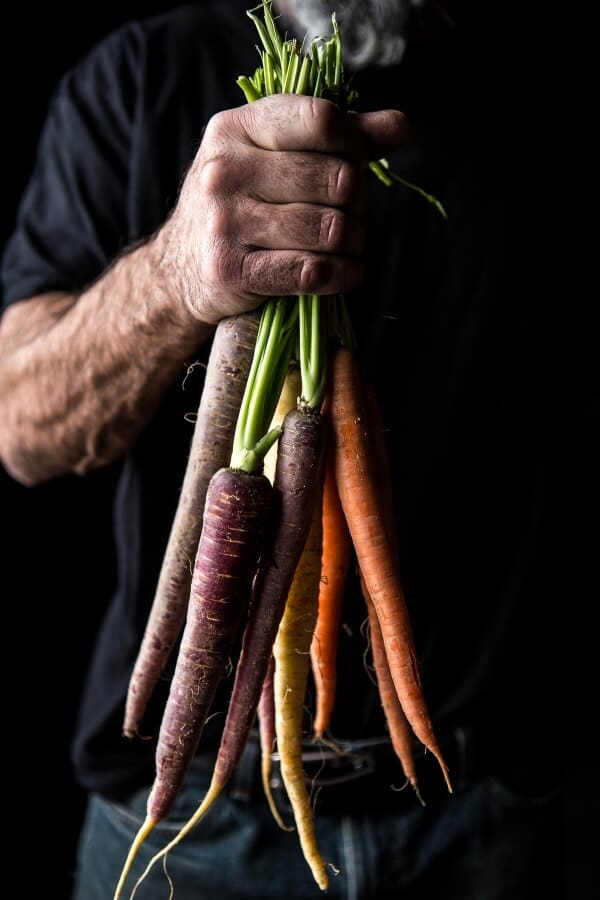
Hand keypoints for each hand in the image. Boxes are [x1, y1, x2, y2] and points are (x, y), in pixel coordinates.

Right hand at [160, 94, 408, 323]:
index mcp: (237, 128)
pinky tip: (343, 271)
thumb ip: (339, 137)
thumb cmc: (241, 204)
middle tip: (351, 212)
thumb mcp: (274, 156)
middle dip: (358, 201)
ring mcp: (226, 222)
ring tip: (348, 243)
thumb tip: (399, 126)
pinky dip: (342, 274)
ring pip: (330, 229)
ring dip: (354, 241)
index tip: (356, 163)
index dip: (356, 144)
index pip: (321, 119)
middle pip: (336, 179)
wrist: (180, 268)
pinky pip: (313, 272)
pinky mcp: (232, 270)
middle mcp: (226, 170)